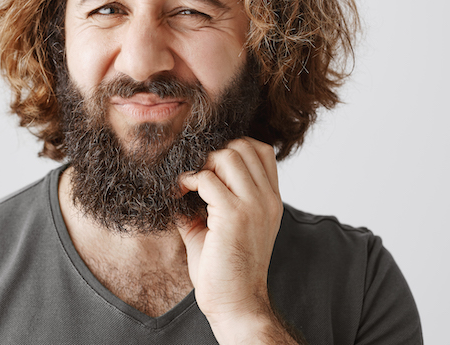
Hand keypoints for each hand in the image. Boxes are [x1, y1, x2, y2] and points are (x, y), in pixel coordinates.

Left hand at [178, 138, 292, 343]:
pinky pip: (207, 179)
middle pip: (244, 146)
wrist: (235, 303)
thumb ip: (210, 197)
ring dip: (202, 164)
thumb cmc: (225, 268)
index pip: (261, 150)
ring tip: (188, 185)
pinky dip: (188, 180)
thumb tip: (182, 175)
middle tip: (197, 176)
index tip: (209, 168)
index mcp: (270, 200)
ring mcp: (254, 205)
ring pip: (228, 155)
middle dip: (214, 153)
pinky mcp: (233, 215)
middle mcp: (268, 199)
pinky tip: (179, 194)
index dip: (233, 148)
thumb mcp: (221, 224)